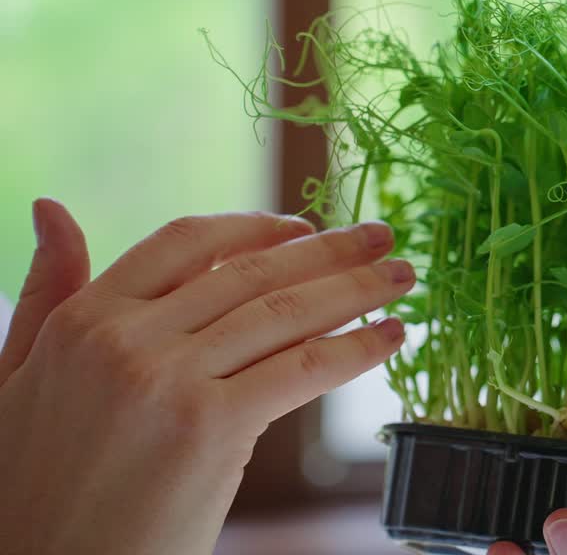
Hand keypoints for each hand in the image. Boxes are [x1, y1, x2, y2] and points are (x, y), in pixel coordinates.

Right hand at [0, 199, 412, 554]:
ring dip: (357, 289)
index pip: (186, 242)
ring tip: (402, 277)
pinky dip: (357, 349)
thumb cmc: (31, 485)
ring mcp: (169, 382)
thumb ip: (47, 292)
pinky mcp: (211, 428)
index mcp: (83, 318)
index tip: (304, 226)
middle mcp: (126, 339)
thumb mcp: (14, 375)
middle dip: (330, 251)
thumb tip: (53, 207)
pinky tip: (391, 337)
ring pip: (286, 313)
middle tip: (382, 236)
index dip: (254, 227)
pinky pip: (303, 369)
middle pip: (252, 274)